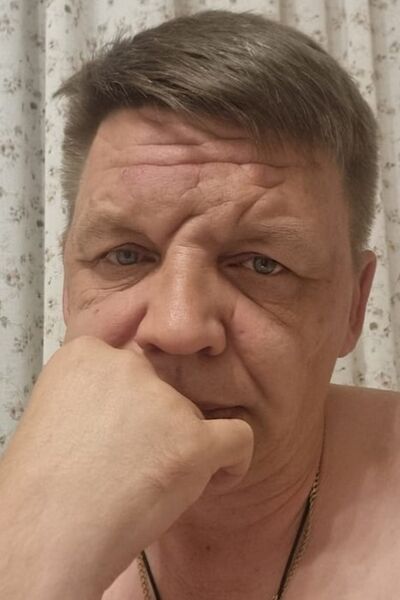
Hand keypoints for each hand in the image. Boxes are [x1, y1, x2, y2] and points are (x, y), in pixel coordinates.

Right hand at [0, 335, 253, 598]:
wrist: (44, 534)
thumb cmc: (42, 490)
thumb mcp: (57, 415)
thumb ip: (97, 397)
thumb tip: (132, 411)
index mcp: (87, 355)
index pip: (129, 370)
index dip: (127, 408)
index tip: (115, 437)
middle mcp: (128, 365)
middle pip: (162, 392)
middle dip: (154, 426)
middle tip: (130, 465)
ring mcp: (164, 400)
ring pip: (193, 419)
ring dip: (180, 449)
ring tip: (146, 487)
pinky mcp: (193, 438)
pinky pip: (237, 438)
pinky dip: (230, 461)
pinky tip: (210, 479)